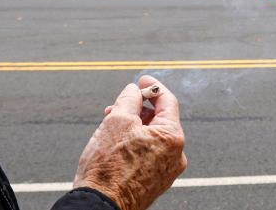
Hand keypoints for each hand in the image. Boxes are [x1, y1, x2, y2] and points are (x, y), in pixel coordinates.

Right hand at [73, 76, 186, 209]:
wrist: (99, 205)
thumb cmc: (108, 165)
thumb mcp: (117, 120)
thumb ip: (130, 98)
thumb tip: (135, 90)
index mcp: (173, 137)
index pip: (167, 101)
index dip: (153, 86)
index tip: (141, 79)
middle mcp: (176, 155)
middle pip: (160, 120)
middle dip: (138, 109)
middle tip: (117, 105)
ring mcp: (166, 171)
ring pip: (152, 137)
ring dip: (134, 126)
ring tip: (111, 124)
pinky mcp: (154, 182)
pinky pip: (149, 154)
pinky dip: (136, 143)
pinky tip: (117, 143)